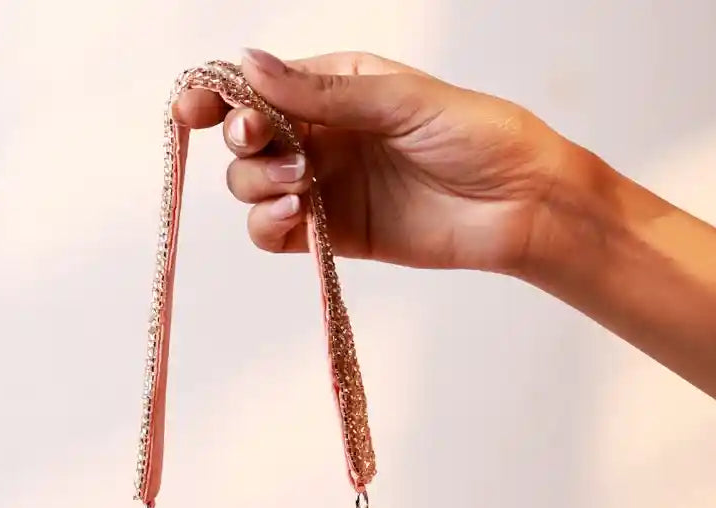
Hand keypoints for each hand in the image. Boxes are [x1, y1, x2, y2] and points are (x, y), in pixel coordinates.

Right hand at [172, 49, 575, 275]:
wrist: (521, 205)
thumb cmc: (479, 136)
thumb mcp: (399, 101)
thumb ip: (321, 95)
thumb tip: (249, 65)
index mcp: (334, 88)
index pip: (256, 87)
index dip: (217, 95)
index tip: (195, 108)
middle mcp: (321, 135)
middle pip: (244, 141)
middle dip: (246, 143)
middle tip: (274, 147)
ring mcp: (325, 186)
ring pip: (251, 188)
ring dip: (259, 187)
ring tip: (304, 189)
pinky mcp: (333, 234)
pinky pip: (275, 234)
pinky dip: (271, 227)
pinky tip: (299, 217)